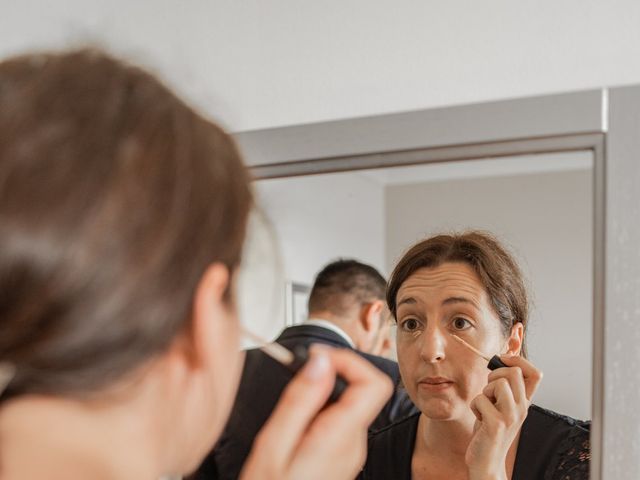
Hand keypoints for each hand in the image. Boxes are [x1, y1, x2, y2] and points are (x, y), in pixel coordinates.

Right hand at [240, 344, 392, 479]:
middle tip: (297, 377)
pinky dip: (319, 411)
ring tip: (290, 408)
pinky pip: (339, 421)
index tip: (318, 357)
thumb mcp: (274, 445)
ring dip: (322, 394)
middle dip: (330, 375)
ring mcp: (350, 453)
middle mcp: (354, 445)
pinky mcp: (341, 457)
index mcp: (340, 439)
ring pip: (348, 404)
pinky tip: (294, 427)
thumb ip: (301, 400)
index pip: (374, 384)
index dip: (349, 360)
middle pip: (361, 390)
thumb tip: (322, 361)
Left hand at [465, 355, 542, 479]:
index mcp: (524, 403)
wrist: (486, 461)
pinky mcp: (496, 425)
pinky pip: (480, 399)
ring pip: (498, 384)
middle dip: (495, 375)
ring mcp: (511, 417)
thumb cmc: (489, 430)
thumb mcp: (500, 405)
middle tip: (489, 392)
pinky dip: (474, 406)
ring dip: (484, 392)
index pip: (535, 373)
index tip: (502, 360)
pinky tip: (479, 419)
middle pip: (514, 372)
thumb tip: (503, 357)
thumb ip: (504, 386)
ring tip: (485, 407)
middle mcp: (522, 409)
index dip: (519, 359)